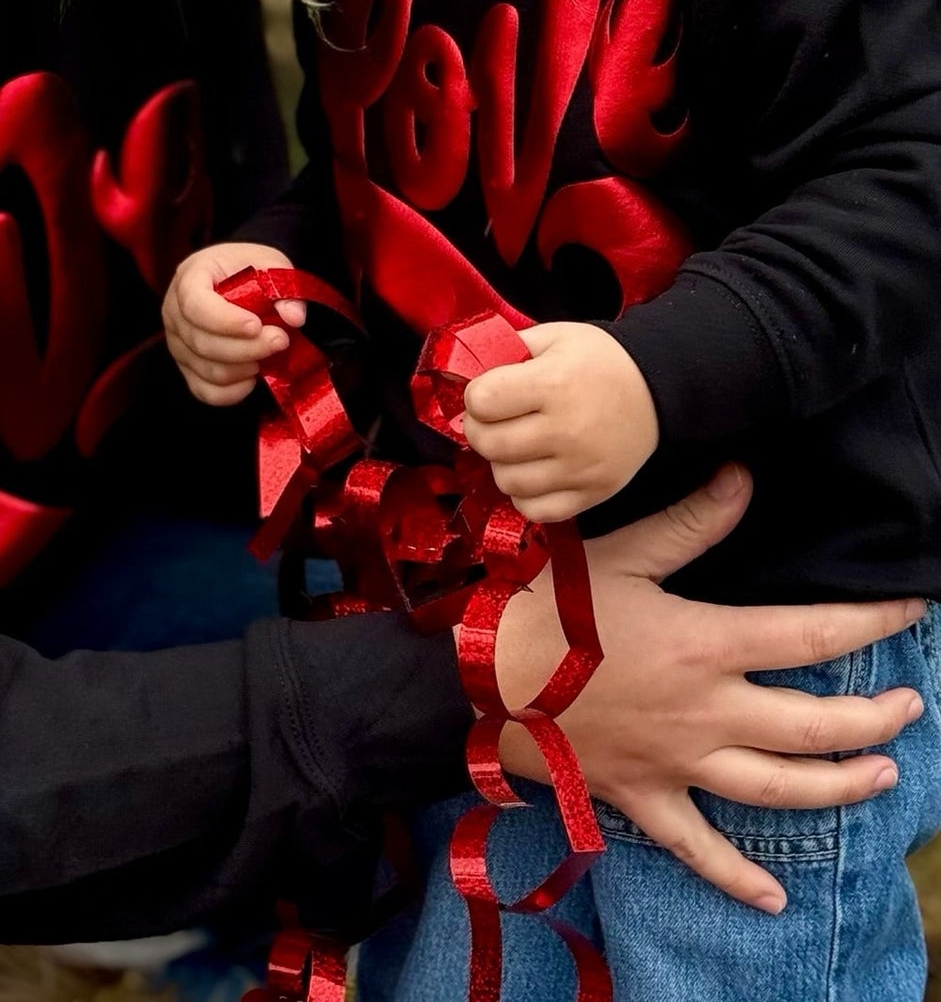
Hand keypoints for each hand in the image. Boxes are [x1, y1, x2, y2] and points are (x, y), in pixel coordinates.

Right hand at [162, 243, 303, 405]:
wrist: (237, 280)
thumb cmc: (250, 270)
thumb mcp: (270, 265)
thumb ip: (284, 287)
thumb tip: (294, 317)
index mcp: (190, 277)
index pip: (195, 304)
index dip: (225, 320)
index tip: (257, 325)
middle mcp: (174, 312)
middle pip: (202, 342)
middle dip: (247, 348)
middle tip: (281, 340)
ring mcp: (177, 343)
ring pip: (207, 369)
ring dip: (244, 368)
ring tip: (269, 355)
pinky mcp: (187, 368)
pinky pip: (205, 391)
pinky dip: (233, 392)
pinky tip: (254, 377)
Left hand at [464, 321, 658, 519]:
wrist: (657, 391)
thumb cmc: (599, 361)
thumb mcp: (554, 337)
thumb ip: (507, 348)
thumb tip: (463, 369)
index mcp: (554, 384)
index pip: (482, 401)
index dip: (476, 395)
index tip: (489, 392)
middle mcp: (566, 430)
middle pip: (488, 443)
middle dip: (480, 429)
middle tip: (494, 420)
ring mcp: (580, 468)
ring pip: (507, 481)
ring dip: (501, 463)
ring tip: (516, 444)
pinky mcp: (593, 495)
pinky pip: (535, 510)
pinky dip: (525, 495)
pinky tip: (534, 470)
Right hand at [494, 464, 924, 911]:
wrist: (481, 677)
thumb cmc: (547, 609)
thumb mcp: (618, 553)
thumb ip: (689, 522)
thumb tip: (744, 478)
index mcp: (707, 645)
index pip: (812, 635)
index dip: (871, 622)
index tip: (912, 609)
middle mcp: (709, 712)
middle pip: (814, 727)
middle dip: (873, 720)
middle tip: (910, 708)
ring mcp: (681, 763)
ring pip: (779, 788)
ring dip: (839, 786)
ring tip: (882, 777)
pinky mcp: (646, 798)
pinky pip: (700, 849)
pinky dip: (737, 879)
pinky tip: (775, 900)